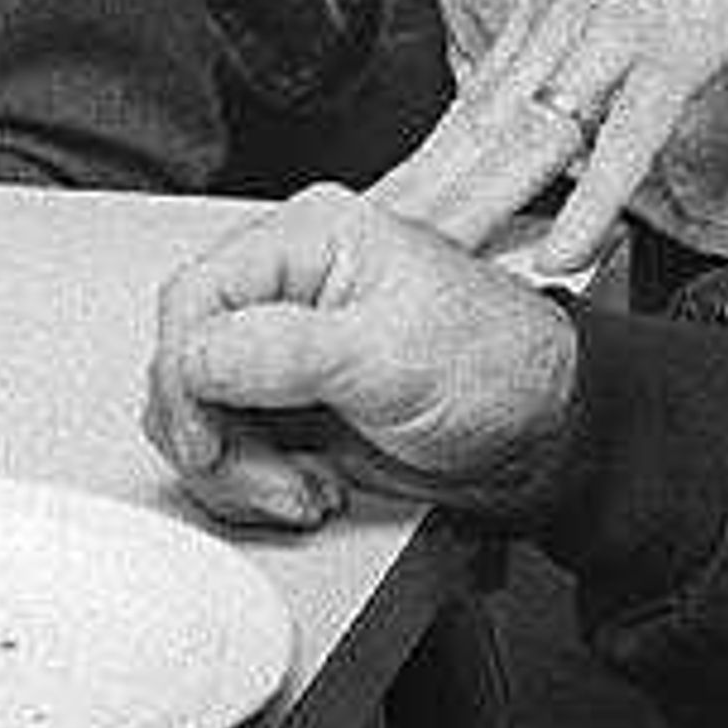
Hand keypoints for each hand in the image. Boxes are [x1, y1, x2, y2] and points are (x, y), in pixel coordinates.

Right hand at [146, 187, 576, 530]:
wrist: (543, 438)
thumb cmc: (496, 370)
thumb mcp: (390, 355)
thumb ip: (283, 349)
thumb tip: (196, 358)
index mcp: (309, 239)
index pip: (194, 297)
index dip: (184, 374)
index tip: (206, 438)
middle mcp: (288, 288)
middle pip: (184, 361)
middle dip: (217, 437)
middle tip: (272, 479)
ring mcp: (285, 353)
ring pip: (199, 413)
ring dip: (240, 470)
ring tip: (306, 489)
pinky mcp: (292, 407)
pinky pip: (231, 448)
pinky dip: (258, 483)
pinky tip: (313, 488)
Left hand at [392, 0, 727, 275]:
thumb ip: (614, 1)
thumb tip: (602, 52)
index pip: (479, 91)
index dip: (433, 158)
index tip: (395, 205)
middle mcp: (570, 6)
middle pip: (478, 122)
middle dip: (425, 193)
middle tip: (372, 253)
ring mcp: (619, 27)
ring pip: (528, 135)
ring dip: (477, 206)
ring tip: (433, 265)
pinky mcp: (681, 41)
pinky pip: (626, 137)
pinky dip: (591, 201)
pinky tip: (565, 251)